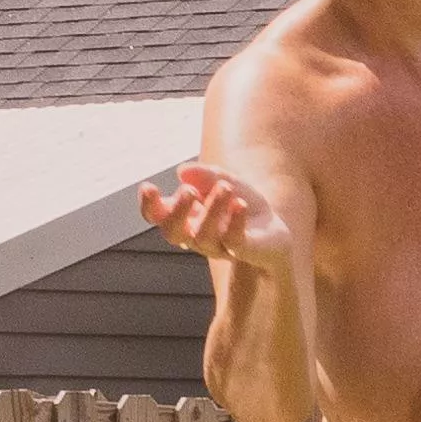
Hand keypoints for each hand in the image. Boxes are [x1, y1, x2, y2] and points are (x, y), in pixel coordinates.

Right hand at [140, 159, 294, 279]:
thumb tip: (182, 171)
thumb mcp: (223, 180)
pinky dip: (235, 221)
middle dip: (177, 211)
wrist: (271, 230)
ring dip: (211, 209)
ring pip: (203, 236)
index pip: (157, 216)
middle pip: (173, 232)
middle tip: (189, 190)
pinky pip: (233, 241)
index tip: (148, 187)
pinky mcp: (243, 250)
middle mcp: (194, 235)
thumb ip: (205, 175)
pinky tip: (240, 204)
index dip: (148, 205)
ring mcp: (218, 246)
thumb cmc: (238, 203)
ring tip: (225, 187)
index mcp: (184, 217)